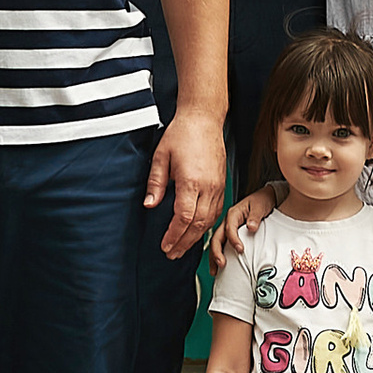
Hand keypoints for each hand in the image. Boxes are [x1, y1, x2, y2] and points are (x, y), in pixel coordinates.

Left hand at [150, 100, 230, 258]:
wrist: (204, 118)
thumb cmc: (182, 134)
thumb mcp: (161, 156)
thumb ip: (156, 182)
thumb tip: (149, 205)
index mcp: (191, 180)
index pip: (184, 218)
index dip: (174, 235)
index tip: (165, 245)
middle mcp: (208, 186)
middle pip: (199, 224)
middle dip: (184, 242)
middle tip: (172, 254)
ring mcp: (218, 185)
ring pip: (210, 220)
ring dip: (196, 237)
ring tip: (183, 247)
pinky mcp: (222, 183)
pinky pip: (218, 211)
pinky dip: (208, 224)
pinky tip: (198, 230)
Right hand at [211, 182, 279, 269]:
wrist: (265, 199)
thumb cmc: (261, 201)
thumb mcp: (260, 206)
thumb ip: (255, 216)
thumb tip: (251, 227)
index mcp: (233, 213)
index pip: (229, 228)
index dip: (233, 239)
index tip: (240, 249)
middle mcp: (227, 221)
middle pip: (217, 237)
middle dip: (217, 252)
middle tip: (222, 264)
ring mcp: (227, 228)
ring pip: (215, 243)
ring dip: (213, 257)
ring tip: (215, 271)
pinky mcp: (229, 235)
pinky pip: (221, 246)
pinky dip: (217, 256)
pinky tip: (218, 266)